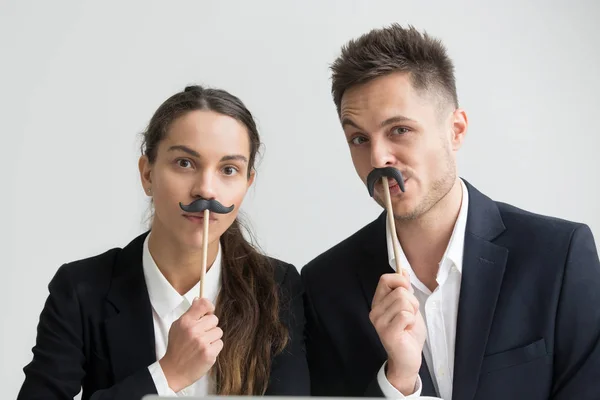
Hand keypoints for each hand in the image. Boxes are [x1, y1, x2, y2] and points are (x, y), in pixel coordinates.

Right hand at [159, 297, 223, 391]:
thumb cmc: (176, 348)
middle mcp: (194, 330)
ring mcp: (202, 342)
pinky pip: (220, 343)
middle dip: (210, 326)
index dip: (209, 307)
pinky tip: (205, 352)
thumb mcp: (177, 327)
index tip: (208, 312)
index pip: (203, 305)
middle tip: (201, 335)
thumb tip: (199, 299)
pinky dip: (214, 348)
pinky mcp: (209, 353)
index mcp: (185, 322)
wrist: (173, 371)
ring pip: (218, 332)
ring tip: (202, 344)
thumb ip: (190, 313)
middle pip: (214, 319)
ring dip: (213, 338)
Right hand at [369, 270, 425, 394]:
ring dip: (413, 313)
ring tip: (408, 324)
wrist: (408, 359)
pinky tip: (407, 330)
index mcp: (379, 302)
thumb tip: (403, 270)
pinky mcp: (387, 332)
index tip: (407, 292)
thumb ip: (404, 290)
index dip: (400, 281)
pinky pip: (405, 315)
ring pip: (403, 302)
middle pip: (399, 291)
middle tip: (410, 316)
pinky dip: (412, 322)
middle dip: (412, 302)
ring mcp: (379, 322)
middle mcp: (375, 311)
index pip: (385, 279)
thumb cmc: (409, 333)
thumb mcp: (409, 307)